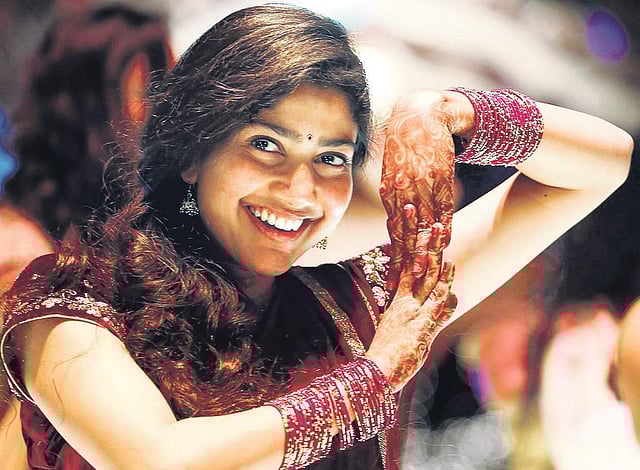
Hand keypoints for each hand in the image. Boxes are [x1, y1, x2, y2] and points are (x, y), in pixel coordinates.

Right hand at [366, 205, 456, 391]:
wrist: (373, 374)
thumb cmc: (386, 357)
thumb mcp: (400, 332)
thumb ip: (419, 315)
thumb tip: (435, 304)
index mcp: (398, 300)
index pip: (404, 264)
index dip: (408, 243)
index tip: (410, 222)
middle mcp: (404, 301)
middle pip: (414, 262)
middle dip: (420, 237)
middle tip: (422, 213)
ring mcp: (412, 311)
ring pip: (426, 275)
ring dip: (433, 251)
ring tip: (438, 228)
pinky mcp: (420, 325)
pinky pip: (434, 301)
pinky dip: (442, 284)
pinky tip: (449, 268)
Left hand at [379, 91, 460, 298]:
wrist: (422, 113)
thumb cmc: (406, 144)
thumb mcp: (393, 171)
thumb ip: (396, 197)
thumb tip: (399, 221)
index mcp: (390, 192)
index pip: (394, 233)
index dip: (394, 259)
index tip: (391, 281)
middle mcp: (403, 191)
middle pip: (407, 234)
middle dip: (407, 263)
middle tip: (406, 287)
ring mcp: (422, 184)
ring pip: (425, 223)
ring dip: (427, 250)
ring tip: (427, 274)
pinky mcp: (439, 175)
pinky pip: (442, 205)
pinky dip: (443, 225)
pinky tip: (444, 243)